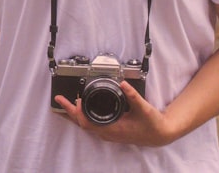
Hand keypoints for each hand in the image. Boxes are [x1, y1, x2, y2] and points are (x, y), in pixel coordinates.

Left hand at [53, 80, 174, 146]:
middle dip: (69, 112)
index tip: (73, 99)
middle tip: (58, 100)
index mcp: (113, 129)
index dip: (78, 111)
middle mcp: (108, 133)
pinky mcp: (110, 131)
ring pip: (86, 125)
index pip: (88, 122)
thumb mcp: (143, 108)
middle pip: (82, 124)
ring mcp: (108, 133)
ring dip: (74, 115)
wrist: (159, 135)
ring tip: (64, 105)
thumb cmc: (152, 124)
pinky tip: (81, 111)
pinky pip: (92, 125)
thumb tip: (123, 84)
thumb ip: (133, 95)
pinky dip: (83, 117)